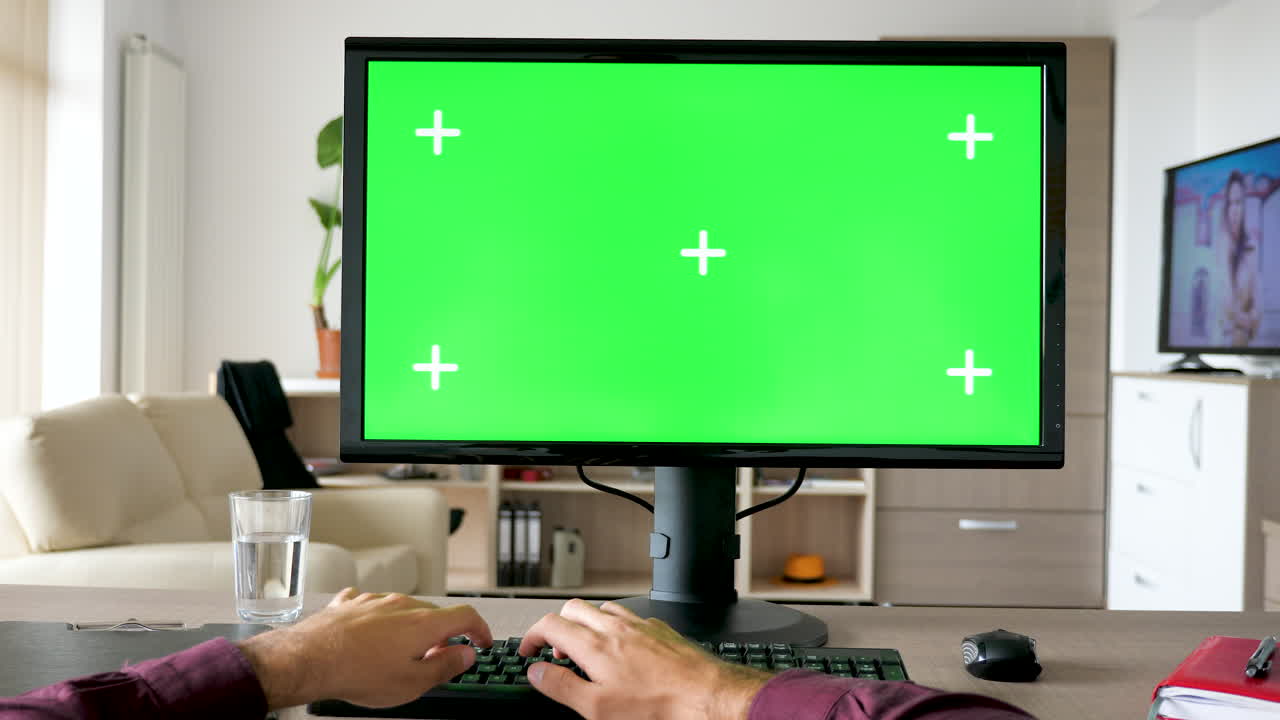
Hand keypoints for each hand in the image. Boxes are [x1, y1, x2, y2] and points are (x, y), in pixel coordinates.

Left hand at [237, 587, 492, 708]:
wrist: (309, 659)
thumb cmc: (359, 673)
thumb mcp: (413, 683)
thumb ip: (445, 665)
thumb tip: (466, 654)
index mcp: (423, 623)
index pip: (465, 616)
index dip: (480, 630)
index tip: (482, 642)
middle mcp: (402, 605)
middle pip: (434, 613)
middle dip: (442, 634)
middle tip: (439, 657)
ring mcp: (374, 601)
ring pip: (403, 608)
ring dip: (410, 627)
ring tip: (400, 651)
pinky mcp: (349, 604)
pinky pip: (371, 605)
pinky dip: (378, 618)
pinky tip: (369, 631)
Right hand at [518, 599, 769, 719]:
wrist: (705, 696)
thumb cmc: (657, 706)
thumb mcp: (598, 708)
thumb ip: (563, 687)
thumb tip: (538, 672)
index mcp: (595, 645)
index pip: (550, 624)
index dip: (532, 635)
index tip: (529, 650)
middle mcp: (616, 628)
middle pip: (574, 609)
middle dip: (558, 626)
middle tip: (557, 652)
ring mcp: (640, 625)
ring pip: (602, 609)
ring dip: (587, 624)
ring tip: (587, 650)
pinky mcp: (660, 630)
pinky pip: (630, 617)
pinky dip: (615, 627)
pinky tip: (623, 649)